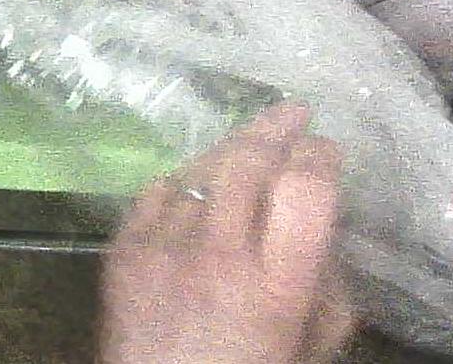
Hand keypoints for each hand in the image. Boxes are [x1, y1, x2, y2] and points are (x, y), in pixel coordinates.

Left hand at [99, 104, 355, 363]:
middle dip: (278, 126)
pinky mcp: (123, 251)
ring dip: (233, 147)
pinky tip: (199, 185)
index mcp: (277, 284)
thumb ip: (327, 283)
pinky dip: (184, 181)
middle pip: (252, 159)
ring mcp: (165, 248)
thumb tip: (322, 228)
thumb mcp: (314, 343)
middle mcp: (220, 254)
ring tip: (252, 141)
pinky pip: (158, 191)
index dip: (322, 155)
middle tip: (295, 112)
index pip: (307, 186)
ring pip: (203, 167)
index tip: (328, 149)